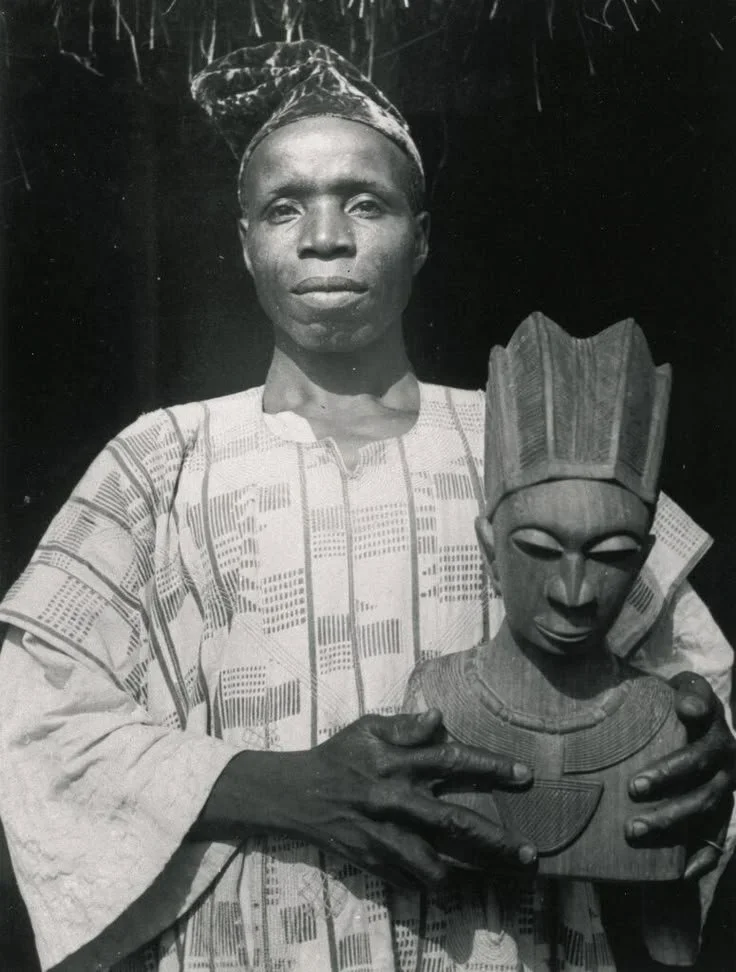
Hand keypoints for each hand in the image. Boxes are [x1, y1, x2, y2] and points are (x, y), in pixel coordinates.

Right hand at [285, 709, 535, 887]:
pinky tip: (459, 885)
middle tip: (530, 853)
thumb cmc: (339, 756)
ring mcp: (382, 834)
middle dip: (495, 840)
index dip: (490, 766)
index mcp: (395, 761)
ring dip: (471, 872)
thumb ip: (404, 725)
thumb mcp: (367, 729)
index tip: (525, 774)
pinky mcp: (372, 860)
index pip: (451, 760)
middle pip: (453, 821)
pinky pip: (409, 879)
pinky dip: (434, 884)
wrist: (295, 794)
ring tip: (504, 878)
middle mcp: (393, 799)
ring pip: (434, 861)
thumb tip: (439, 716)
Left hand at [625, 672, 734, 879]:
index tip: (684, 708)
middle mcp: (723, 746)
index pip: (705, 701)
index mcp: (706, 712)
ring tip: (633, 829)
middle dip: (670, 775)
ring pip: (707, 802)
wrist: (684, 729)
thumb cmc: (656, 709)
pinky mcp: (722, 811)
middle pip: (702, 761)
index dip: (697, 703)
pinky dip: (702, 857)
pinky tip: (681, 871)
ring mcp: (726, 782)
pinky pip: (717, 838)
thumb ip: (627, 682)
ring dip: (672, 818)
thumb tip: (591, 684)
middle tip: (633, 787)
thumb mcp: (648, 687)